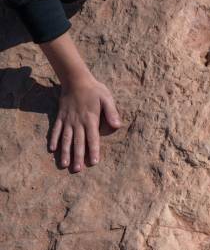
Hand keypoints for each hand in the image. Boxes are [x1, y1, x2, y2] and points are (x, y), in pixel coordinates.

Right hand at [39, 32, 121, 171]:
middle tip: (77, 170)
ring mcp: (67, 120)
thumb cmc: (95, 90)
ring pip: (65, 139)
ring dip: (65, 152)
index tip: (93, 162)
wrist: (76, 79)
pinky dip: (53, 139)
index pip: (93, 138)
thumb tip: (117, 125)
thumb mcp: (107, 98)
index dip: (93, 150)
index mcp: (90, 119)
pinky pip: (55, 130)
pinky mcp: (60, 117)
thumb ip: (111, 112)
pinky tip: (51, 149)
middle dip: (78, 157)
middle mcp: (78, 122)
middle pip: (78, 142)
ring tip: (63, 165)